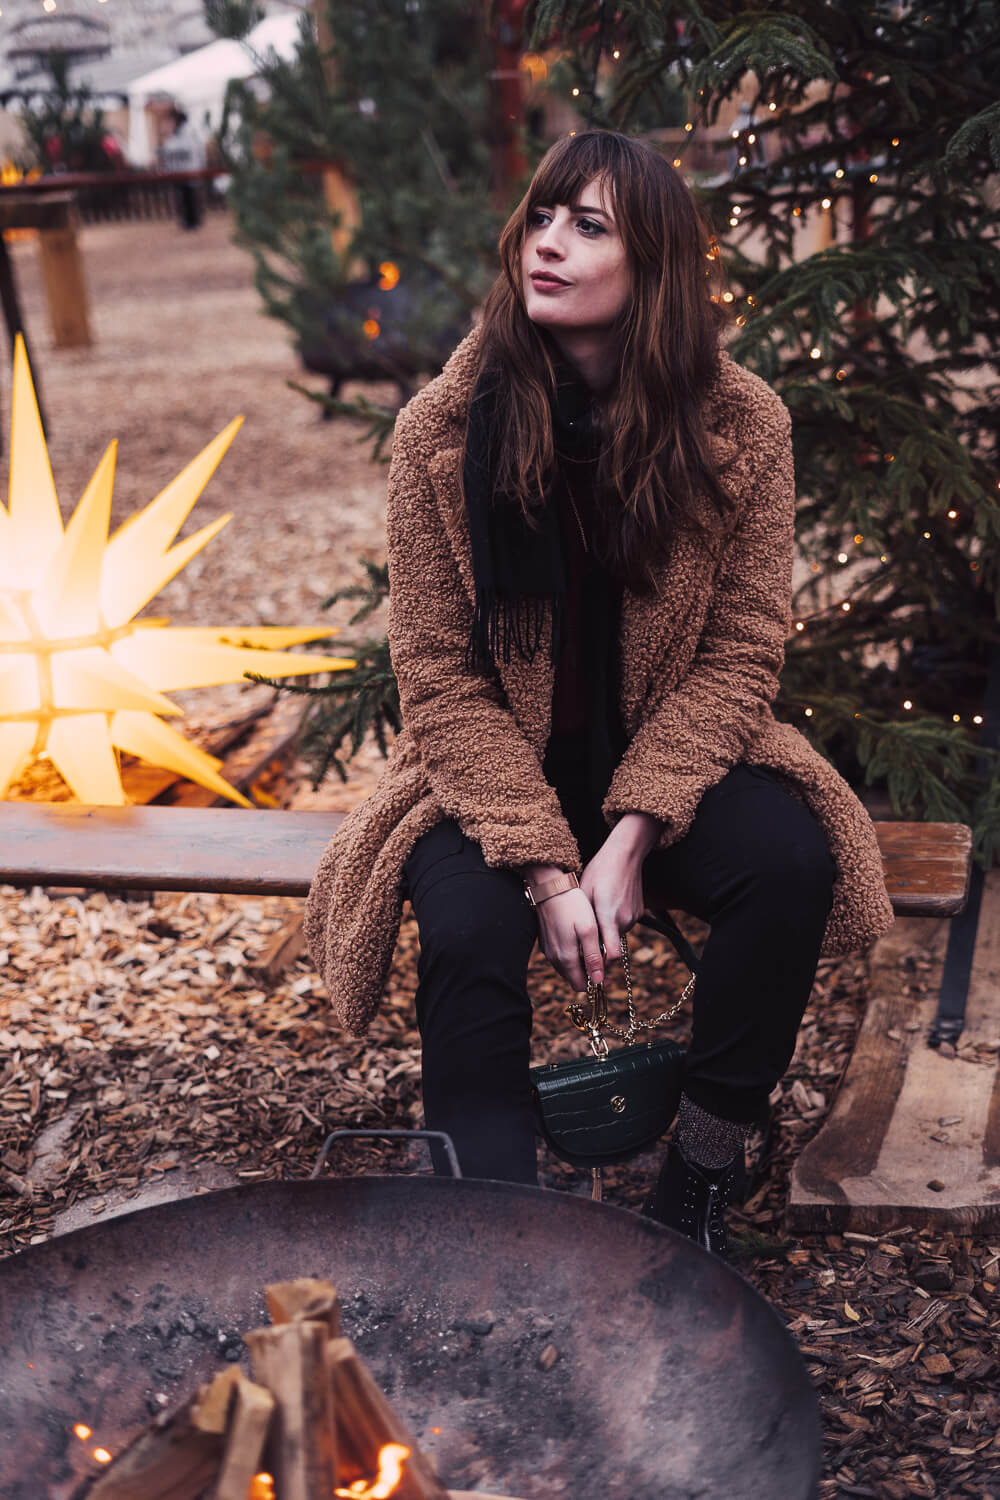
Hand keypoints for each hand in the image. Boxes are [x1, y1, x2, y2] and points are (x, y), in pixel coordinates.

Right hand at [534, 887, 604, 991]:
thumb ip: (593, 956)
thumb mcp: (588, 930)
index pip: (581, 986)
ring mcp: (549, 950)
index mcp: (566, 958)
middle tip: (604, 962)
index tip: (609, 977)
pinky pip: (561, 956)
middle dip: (589, 975)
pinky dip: (572, 956)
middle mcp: (554, 958)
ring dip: (581, 965)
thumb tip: (598, 981)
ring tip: (595, 951)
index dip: (596, 985)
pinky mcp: (546, 941)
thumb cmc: (572, 905)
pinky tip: (581, 942)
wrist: (549, 887)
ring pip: (567, 968)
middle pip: (574, 978)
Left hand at [580, 812, 661, 964]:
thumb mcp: (583, 894)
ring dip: (605, 935)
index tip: (592, 976)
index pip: (611, 954)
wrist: (625, 854)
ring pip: (616, 936)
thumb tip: (575, 942)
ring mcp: (634, 917)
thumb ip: (583, 920)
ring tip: (592, 920)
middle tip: (582, 948)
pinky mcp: (638, 912)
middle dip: (598, 951)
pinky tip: (604, 909)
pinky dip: (613, 924)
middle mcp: (625, 920)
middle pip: (611, 947)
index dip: (601, 967)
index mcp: (609, 916)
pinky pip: (623, 926)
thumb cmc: (599, 871)